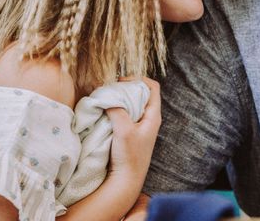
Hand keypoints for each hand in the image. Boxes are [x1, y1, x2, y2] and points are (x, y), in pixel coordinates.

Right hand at [60, 80, 159, 219]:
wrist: (126, 180)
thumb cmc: (129, 156)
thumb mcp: (124, 130)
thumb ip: (118, 110)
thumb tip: (109, 96)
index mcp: (154, 115)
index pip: (153, 87)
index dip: (139, 79)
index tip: (122, 81)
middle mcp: (149, 118)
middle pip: (141, 93)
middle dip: (126, 87)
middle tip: (111, 88)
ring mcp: (140, 125)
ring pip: (132, 103)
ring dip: (120, 98)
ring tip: (107, 97)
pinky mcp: (131, 132)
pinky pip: (126, 113)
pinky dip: (117, 108)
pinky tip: (106, 110)